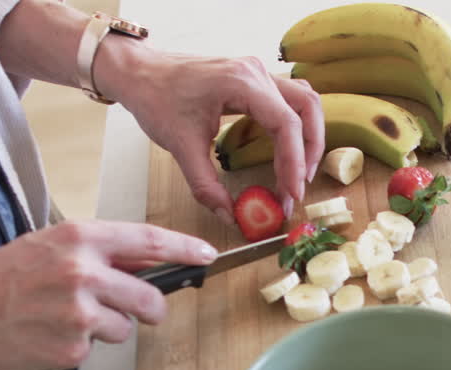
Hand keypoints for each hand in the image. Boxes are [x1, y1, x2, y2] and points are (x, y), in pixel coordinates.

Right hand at [0, 220, 214, 369]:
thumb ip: (101, 252)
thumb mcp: (50, 246)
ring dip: (107, 329)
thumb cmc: (1, 279)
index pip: (150, 240)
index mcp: (79, 238)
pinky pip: (97, 349)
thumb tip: (152, 260)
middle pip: (152, 298)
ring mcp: (79, 312)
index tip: (208, 254)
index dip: (186, 249)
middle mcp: (83, 271)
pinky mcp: (72, 347)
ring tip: (65, 319)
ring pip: (126, 328)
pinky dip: (80, 347)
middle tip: (137, 311)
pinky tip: (49, 336)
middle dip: (152, 310)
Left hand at [96, 41, 323, 218]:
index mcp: (241, 83)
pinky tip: (291, 148)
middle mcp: (256, 72)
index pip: (286, 124)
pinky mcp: (254, 79)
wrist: (140, 72)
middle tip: (298, 188)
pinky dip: (298, 124)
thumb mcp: (180, 147)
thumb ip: (206, 185)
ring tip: (302, 171)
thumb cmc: (156, 99)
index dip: (295, 162)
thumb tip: (229, 215)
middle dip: (309, 152)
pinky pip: (291, 99)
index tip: (291, 194)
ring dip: (310, 136)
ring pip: (306, 101)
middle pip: (306, 109)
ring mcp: (258, 72)